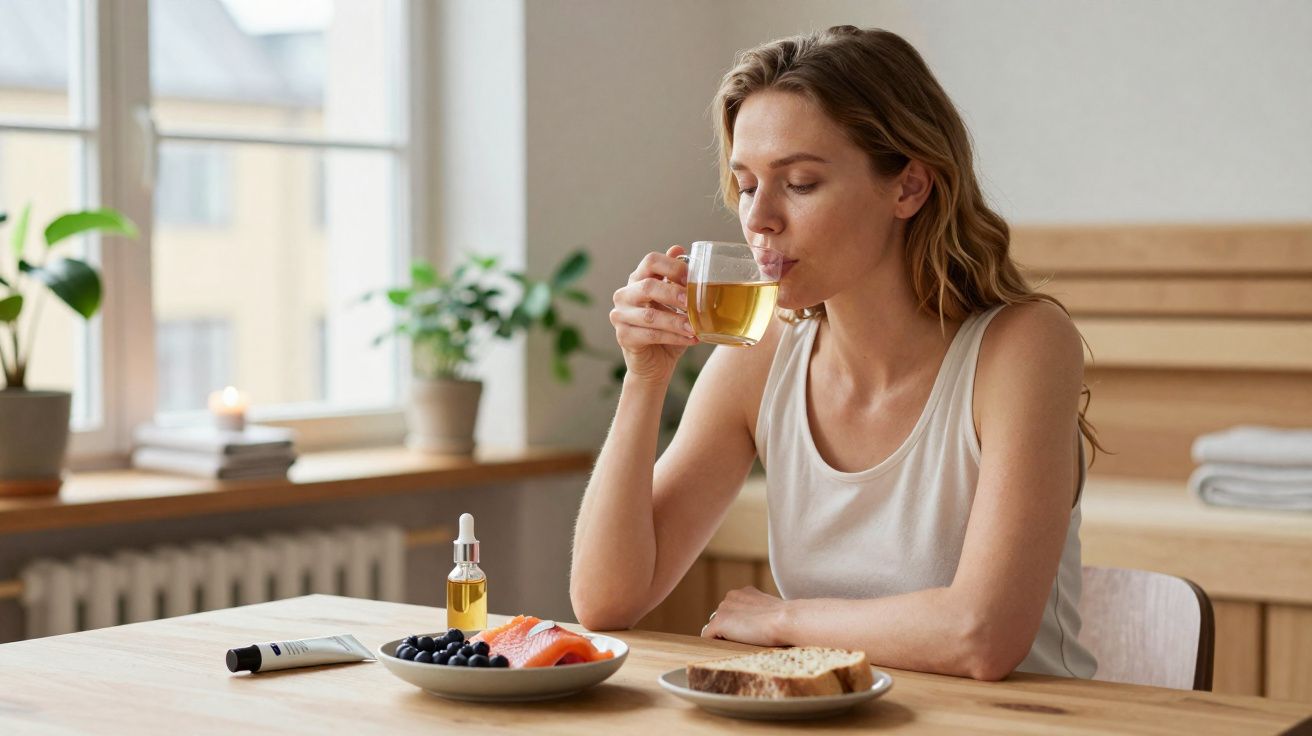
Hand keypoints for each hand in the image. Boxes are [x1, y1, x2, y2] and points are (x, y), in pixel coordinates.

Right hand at [610, 245, 697, 385]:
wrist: (656, 363)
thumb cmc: (668, 329)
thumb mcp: (675, 302)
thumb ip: (675, 279)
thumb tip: (678, 248)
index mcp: (638, 280)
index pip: (651, 261)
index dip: (672, 266)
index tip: (692, 278)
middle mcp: (624, 294)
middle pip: (648, 286)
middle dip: (674, 294)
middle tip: (694, 303)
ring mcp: (620, 316)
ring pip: (650, 315)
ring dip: (676, 321)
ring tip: (695, 327)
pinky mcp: (623, 336)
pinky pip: (651, 335)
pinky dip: (674, 337)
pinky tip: (691, 339)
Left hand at [701, 586, 789, 646]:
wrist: (787, 620)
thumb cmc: (786, 620)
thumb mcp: (771, 612)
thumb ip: (758, 614)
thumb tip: (756, 626)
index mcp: (745, 592)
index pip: (733, 611)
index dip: (739, 625)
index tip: (750, 634)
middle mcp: (731, 596)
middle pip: (722, 619)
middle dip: (730, 631)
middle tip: (747, 641)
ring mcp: (724, 608)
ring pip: (715, 628)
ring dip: (724, 638)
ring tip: (741, 646)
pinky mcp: (719, 622)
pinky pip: (708, 637)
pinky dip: (715, 645)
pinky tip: (728, 650)